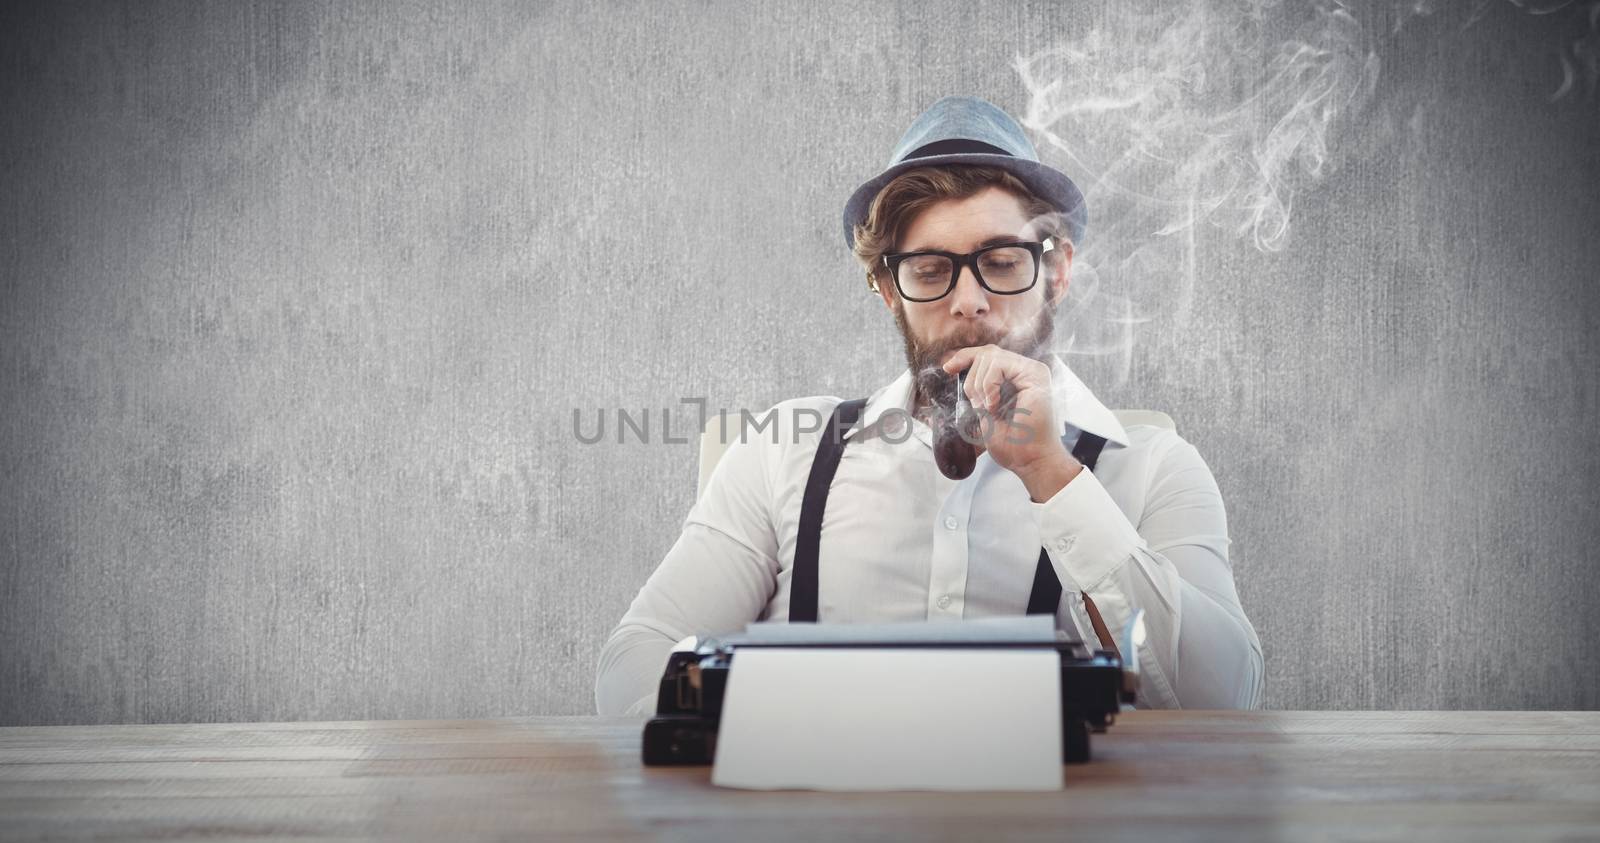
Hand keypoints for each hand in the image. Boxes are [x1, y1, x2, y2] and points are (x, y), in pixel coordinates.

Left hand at [941, 345, 1081, 500]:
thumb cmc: (1013, 444)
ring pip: (991, 356)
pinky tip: (994, 405)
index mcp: (1016, 377)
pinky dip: (989, 384)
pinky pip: (999, 364)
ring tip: (989, 408)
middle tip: (977, 405)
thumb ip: (977, 390)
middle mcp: (1026, 370)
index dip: (964, 357)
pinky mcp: (1036, 375)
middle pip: (987, 352)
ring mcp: (1033, 371)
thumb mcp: (985, 411)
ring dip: (979, 385)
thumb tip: (954, 368)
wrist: (1030, 460)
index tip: (947, 368)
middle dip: (971, 378)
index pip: (987, 355)